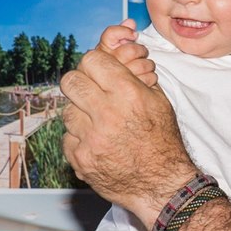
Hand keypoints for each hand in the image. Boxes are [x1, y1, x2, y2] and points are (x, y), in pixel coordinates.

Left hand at [60, 18, 196, 217]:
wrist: (163, 185)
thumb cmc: (163, 141)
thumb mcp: (158, 100)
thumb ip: (132, 73)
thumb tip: (113, 46)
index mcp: (128, 94)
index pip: (91, 59)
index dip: (95, 64)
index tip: (99, 72)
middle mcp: (107, 114)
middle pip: (71, 80)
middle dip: (81, 83)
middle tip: (91, 93)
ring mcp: (91, 138)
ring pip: (67, 111)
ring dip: (80, 114)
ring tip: (98, 123)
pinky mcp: (81, 159)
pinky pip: (67, 137)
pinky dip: (79, 139)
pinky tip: (96, 143)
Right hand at [100, 21, 156, 87]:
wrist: (124, 96)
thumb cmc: (122, 67)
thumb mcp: (120, 48)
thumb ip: (123, 33)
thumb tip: (130, 22)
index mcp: (101, 52)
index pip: (110, 35)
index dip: (123, 32)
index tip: (133, 34)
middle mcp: (105, 65)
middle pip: (128, 50)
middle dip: (140, 50)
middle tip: (143, 52)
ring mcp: (115, 81)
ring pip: (140, 65)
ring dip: (148, 64)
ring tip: (146, 67)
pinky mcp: (126, 93)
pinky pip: (146, 79)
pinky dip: (151, 77)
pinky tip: (146, 79)